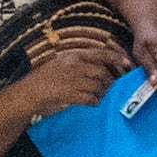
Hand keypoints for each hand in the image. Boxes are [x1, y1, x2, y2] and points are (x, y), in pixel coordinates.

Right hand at [13, 38, 127, 121]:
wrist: (28, 92)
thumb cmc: (45, 78)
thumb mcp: (61, 62)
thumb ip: (80, 62)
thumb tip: (102, 66)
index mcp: (73, 56)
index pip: (101, 53)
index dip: (117, 57)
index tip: (128, 63)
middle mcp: (75, 66)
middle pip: (103, 73)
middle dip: (109, 82)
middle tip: (109, 87)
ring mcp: (73, 81)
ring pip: (99, 87)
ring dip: (101, 93)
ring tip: (97, 95)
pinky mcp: (71, 95)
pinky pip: (91, 98)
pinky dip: (94, 101)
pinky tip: (91, 102)